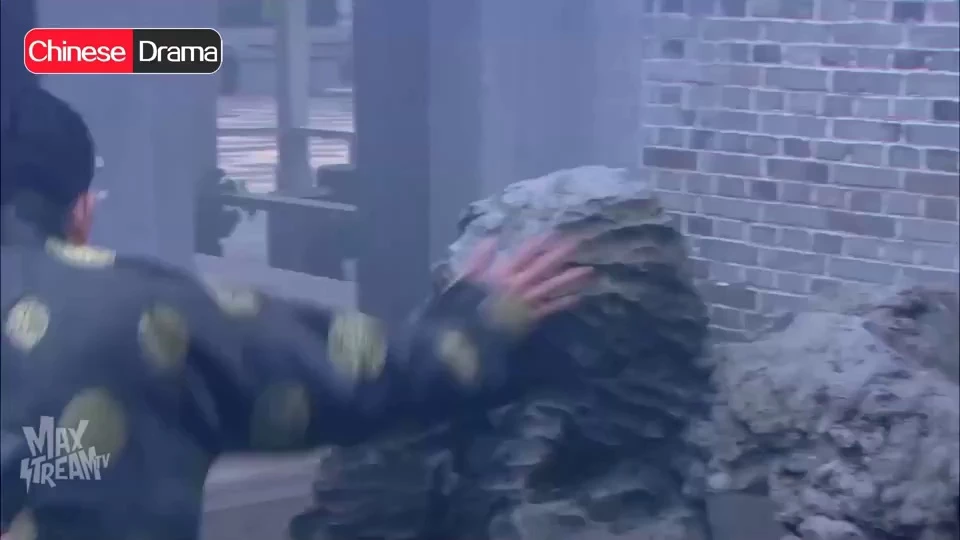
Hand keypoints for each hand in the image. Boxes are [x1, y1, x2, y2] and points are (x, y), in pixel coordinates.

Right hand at [459, 235, 592, 323]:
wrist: (467, 339)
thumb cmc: (462, 308)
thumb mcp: (463, 279)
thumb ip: (478, 259)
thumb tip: (491, 239)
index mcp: (502, 273)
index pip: (525, 253)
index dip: (540, 242)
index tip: (555, 232)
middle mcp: (519, 285)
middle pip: (544, 266)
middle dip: (561, 254)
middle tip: (579, 243)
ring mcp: (527, 303)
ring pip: (553, 287)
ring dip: (571, 278)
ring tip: (590, 271)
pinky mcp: (531, 319)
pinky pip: (551, 309)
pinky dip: (565, 302)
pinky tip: (580, 297)